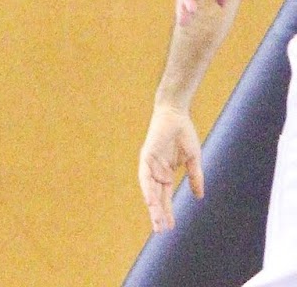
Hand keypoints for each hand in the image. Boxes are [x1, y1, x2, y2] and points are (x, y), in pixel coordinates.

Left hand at [139, 104, 204, 230]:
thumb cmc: (183, 134)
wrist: (176, 113)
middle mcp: (156, 171)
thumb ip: (195, 177)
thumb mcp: (192, 159)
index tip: (171, 227)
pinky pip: (145, 175)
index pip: (164, 196)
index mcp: (165, 173)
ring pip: (149, 189)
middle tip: (161, 231)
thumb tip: (199, 197)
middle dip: (158, 214)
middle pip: (156, 197)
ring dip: (152, 205)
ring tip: (157, 222)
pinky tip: (150, 201)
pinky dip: (147, 188)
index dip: (167, 211)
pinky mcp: (146, 156)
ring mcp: (150, 164)